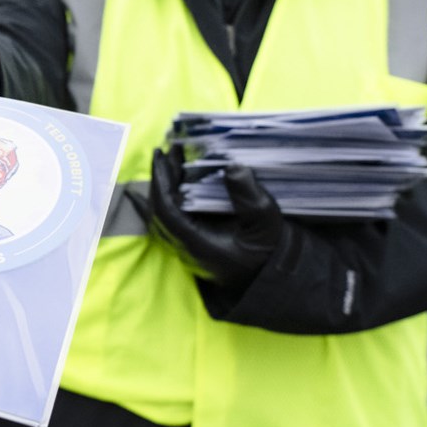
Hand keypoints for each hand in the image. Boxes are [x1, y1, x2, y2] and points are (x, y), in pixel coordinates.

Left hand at [146, 146, 286, 287]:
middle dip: (161, 177)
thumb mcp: (265, 223)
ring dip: (166, 183)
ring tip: (173, 156)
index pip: (165, 210)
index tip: (161, 156)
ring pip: (163, 211)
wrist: (268, 276)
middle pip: (158, 209)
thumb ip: (249, 197)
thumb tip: (233, 167)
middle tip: (167, 149)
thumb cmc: (266, 252)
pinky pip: (171, 215)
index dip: (160, 181)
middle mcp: (184, 245)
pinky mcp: (191, 240)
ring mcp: (185, 245)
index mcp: (196, 243)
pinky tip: (173, 177)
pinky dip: (169, 194)